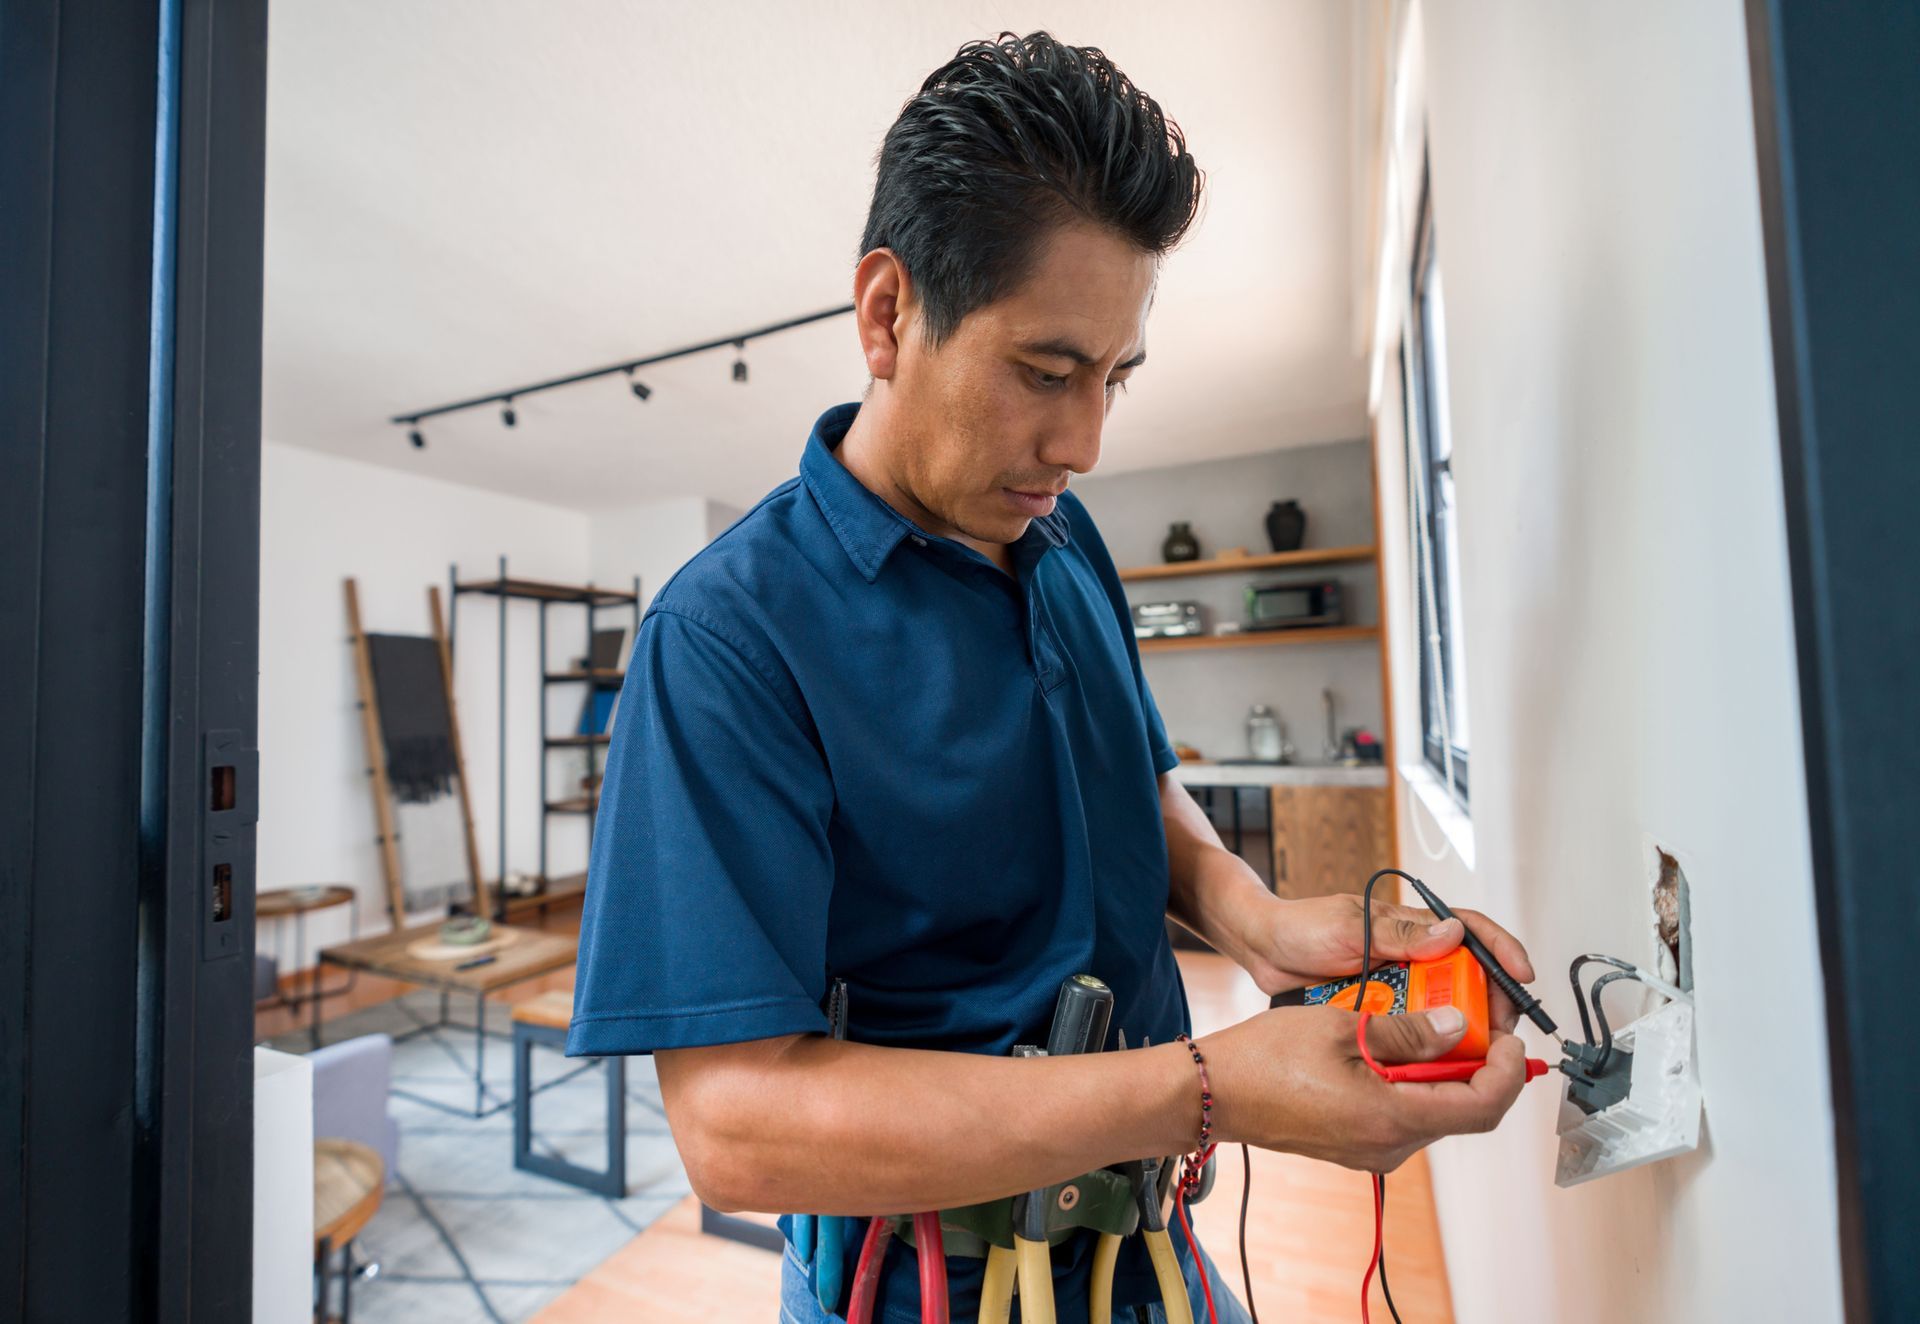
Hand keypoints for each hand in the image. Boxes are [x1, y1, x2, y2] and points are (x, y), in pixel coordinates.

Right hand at [1198, 1005, 1528, 1172]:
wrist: (1209, 1094)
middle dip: (1478, 1063)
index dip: (1508, 1071)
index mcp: (1392, 1118)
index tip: (1510, 1036)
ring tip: (1429, 1021)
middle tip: (1474, 1018)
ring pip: (1433, 1110)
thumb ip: (1408, 1030)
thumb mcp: (1343, 1026)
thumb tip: (1458, 1025)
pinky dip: (1413, 1080)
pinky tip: (1393, 1044)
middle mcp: (1389, 1145)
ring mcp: (1371, 1149)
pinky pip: (1403, 1113)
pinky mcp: (1354, 1143)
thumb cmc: (1264, 1059)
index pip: (1482, 1106)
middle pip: (1462, 1109)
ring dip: (1443, 1069)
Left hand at [1238, 892, 1536, 1030]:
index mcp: (1413, 930)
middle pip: (1470, 982)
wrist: (1262, 952)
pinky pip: (1413, 1037)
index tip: (1521, 977)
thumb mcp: (1348, 926)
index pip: (1473, 933)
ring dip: (1461, 1034)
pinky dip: (1426, 1050)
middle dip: (1491, 1006)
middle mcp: (1415, 961)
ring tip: (1472, 1056)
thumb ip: (1398, 933)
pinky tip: (1435, 1066)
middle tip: (1499, 1033)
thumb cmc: (1301, 928)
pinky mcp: (1382, 1017)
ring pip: (1445, 1015)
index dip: (1502, 952)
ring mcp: (1400, 990)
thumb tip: (1452, 933)